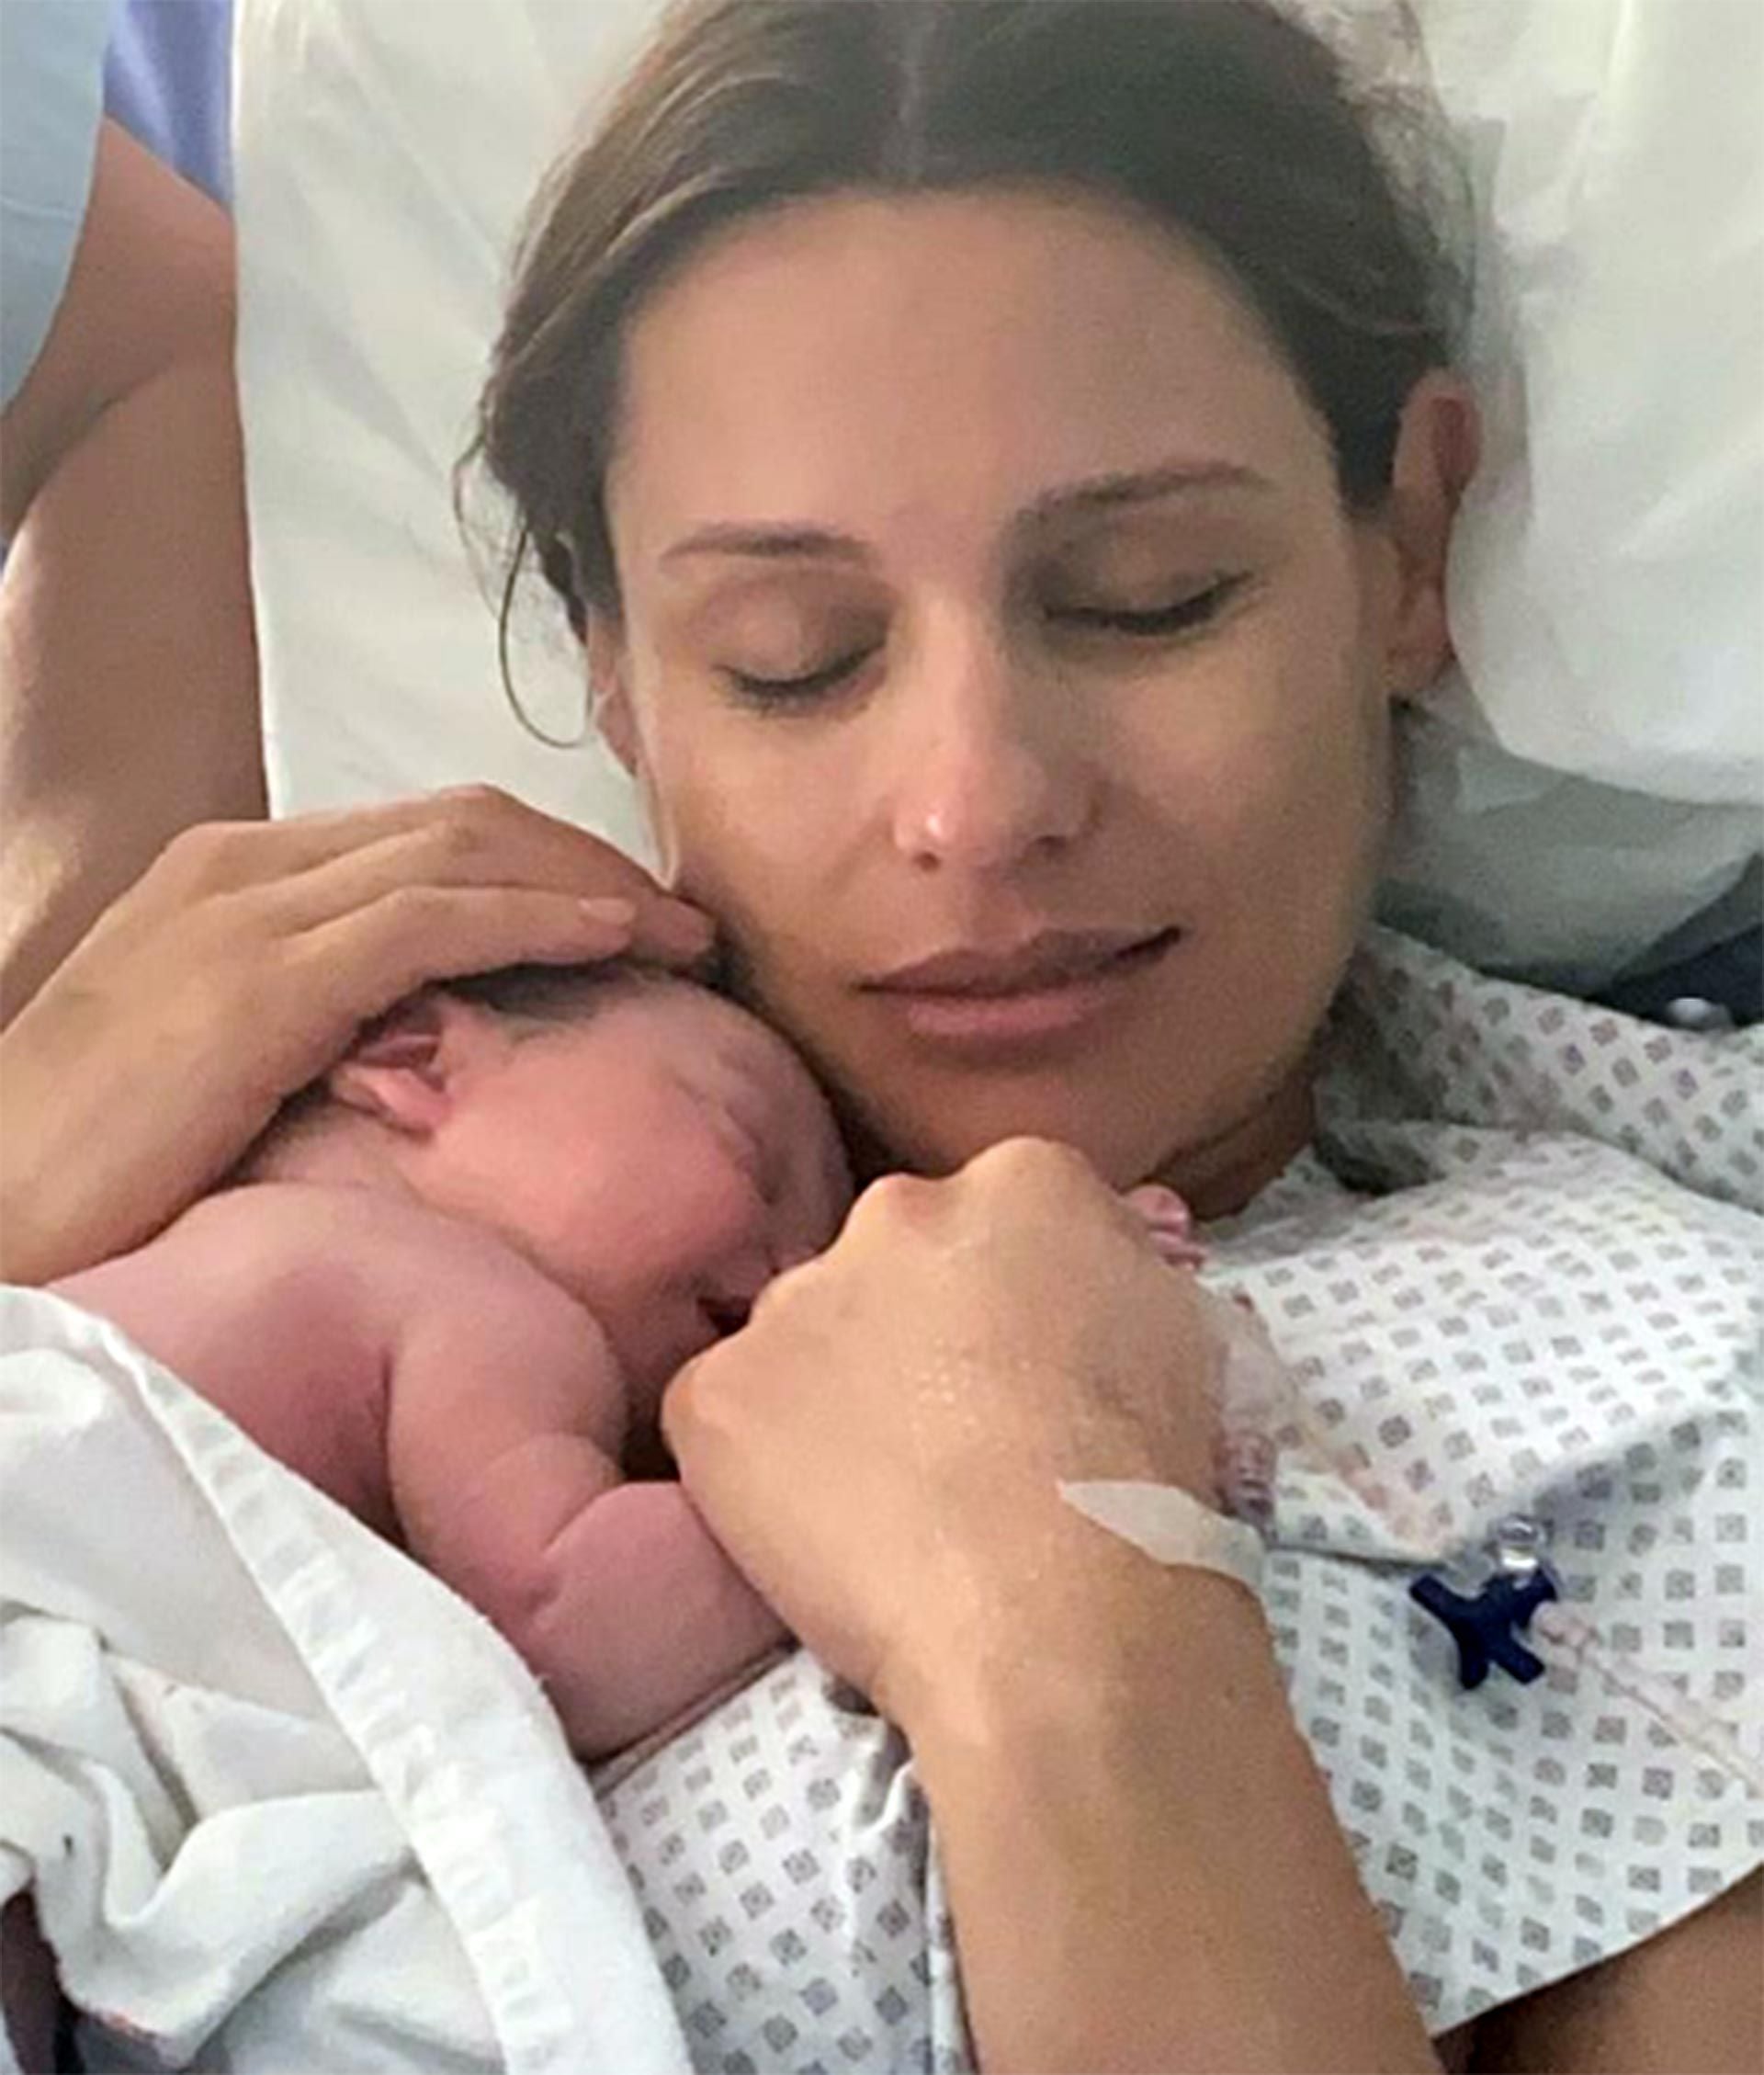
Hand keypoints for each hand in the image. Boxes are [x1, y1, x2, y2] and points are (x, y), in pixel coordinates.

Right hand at [0, 787, 712, 1280]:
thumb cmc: (100, 1162)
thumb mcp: (218, 1058)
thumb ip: (312, 1014)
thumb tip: (422, 1036)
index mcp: (232, 874)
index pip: (424, 831)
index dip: (544, 859)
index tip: (629, 912)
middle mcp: (243, 865)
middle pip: (463, 821)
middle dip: (587, 858)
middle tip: (681, 919)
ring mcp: (248, 911)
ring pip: (466, 851)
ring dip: (593, 883)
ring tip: (684, 934)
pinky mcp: (262, 981)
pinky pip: (438, 921)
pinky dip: (544, 919)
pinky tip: (619, 942)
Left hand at [662, 1138, 1223, 1728]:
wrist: (1064, 1615)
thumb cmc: (1153, 1491)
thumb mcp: (1192, 1338)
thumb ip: (1121, 1274)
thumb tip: (1093, 1271)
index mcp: (1027, 1180)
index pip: (1004, 1214)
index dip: (1015, 1299)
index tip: (1028, 1368)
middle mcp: (898, 1210)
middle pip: (895, 1257)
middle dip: (918, 1327)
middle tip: (960, 1432)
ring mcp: (795, 1299)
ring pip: (806, 1333)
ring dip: (836, 1391)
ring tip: (897, 1502)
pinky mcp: (717, 1392)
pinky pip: (727, 1414)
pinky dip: (757, 1465)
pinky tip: (827, 1532)